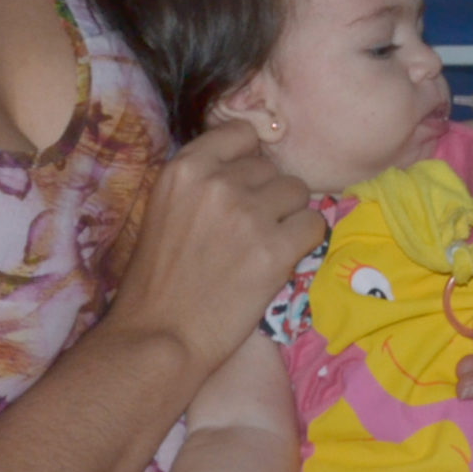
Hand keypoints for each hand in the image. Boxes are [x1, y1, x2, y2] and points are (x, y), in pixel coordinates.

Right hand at [104, 120, 320, 374]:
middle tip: (249, 230)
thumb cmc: (158, 280)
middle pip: (271, 167)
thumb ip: (203, 181)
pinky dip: (304, 242)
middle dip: (266, 195)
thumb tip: (252, 161)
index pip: (242, 133)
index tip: (246, 184)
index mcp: (183, 168)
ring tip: (265, 245)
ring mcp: (248, 214)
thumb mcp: (165, 209)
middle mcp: (218, 182)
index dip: (249, 158)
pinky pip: (314, 224)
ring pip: (297, 192)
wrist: (159, 338)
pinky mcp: (275, 249)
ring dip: (288, 216)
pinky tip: (281, 259)